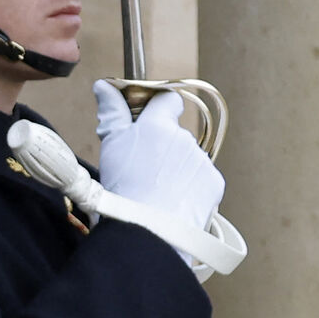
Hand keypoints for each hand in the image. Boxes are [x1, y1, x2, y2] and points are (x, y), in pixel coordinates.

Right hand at [95, 80, 224, 234]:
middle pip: (174, 134)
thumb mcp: (110, 146)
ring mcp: (201, 161)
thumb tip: (104, 85)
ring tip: (157, 191)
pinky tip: (174, 201)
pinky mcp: (214, 183)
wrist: (150, 232)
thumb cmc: (124, 190)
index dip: (158, 108)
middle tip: (143, 169)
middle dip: (162, 146)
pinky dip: (190, 187)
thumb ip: (111, 111)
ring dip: (176, 168)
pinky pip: (201, 178)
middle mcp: (184, 137)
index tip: (147, 122)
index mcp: (158, 125)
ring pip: (187, 157)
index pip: (168, 99)